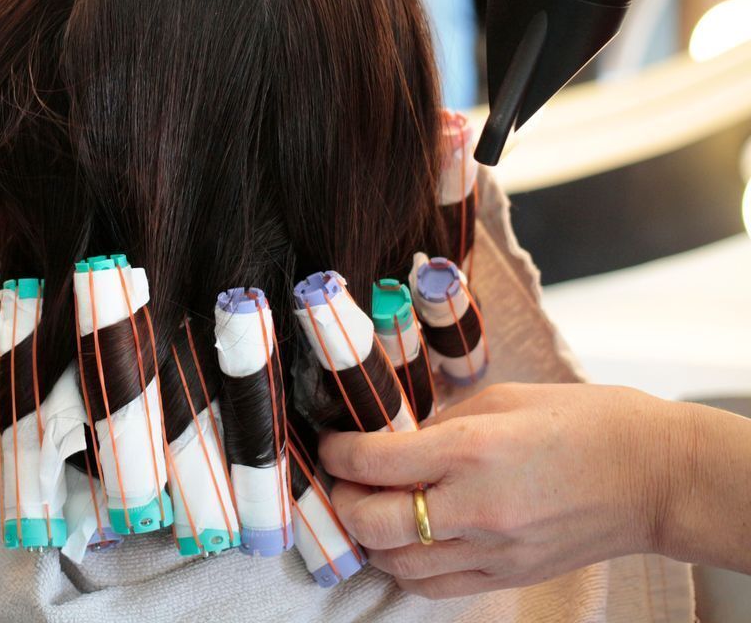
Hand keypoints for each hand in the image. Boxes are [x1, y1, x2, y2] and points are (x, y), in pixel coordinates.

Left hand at [319, 383, 685, 597]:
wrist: (656, 474)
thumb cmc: (584, 423)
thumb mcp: (501, 399)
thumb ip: (441, 424)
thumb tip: (394, 440)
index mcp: (471, 448)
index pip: (372, 461)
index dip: (336, 453)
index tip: (331, 445)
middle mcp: (475, 505)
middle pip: (372, 523)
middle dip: (342, 501)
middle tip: (341, 482)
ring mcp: (493, 549)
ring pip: (397, 565)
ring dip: (369, 540)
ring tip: (369, 512)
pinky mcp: (508, 576)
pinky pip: (435, 587)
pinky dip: (406, 568)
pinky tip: (405, 544)